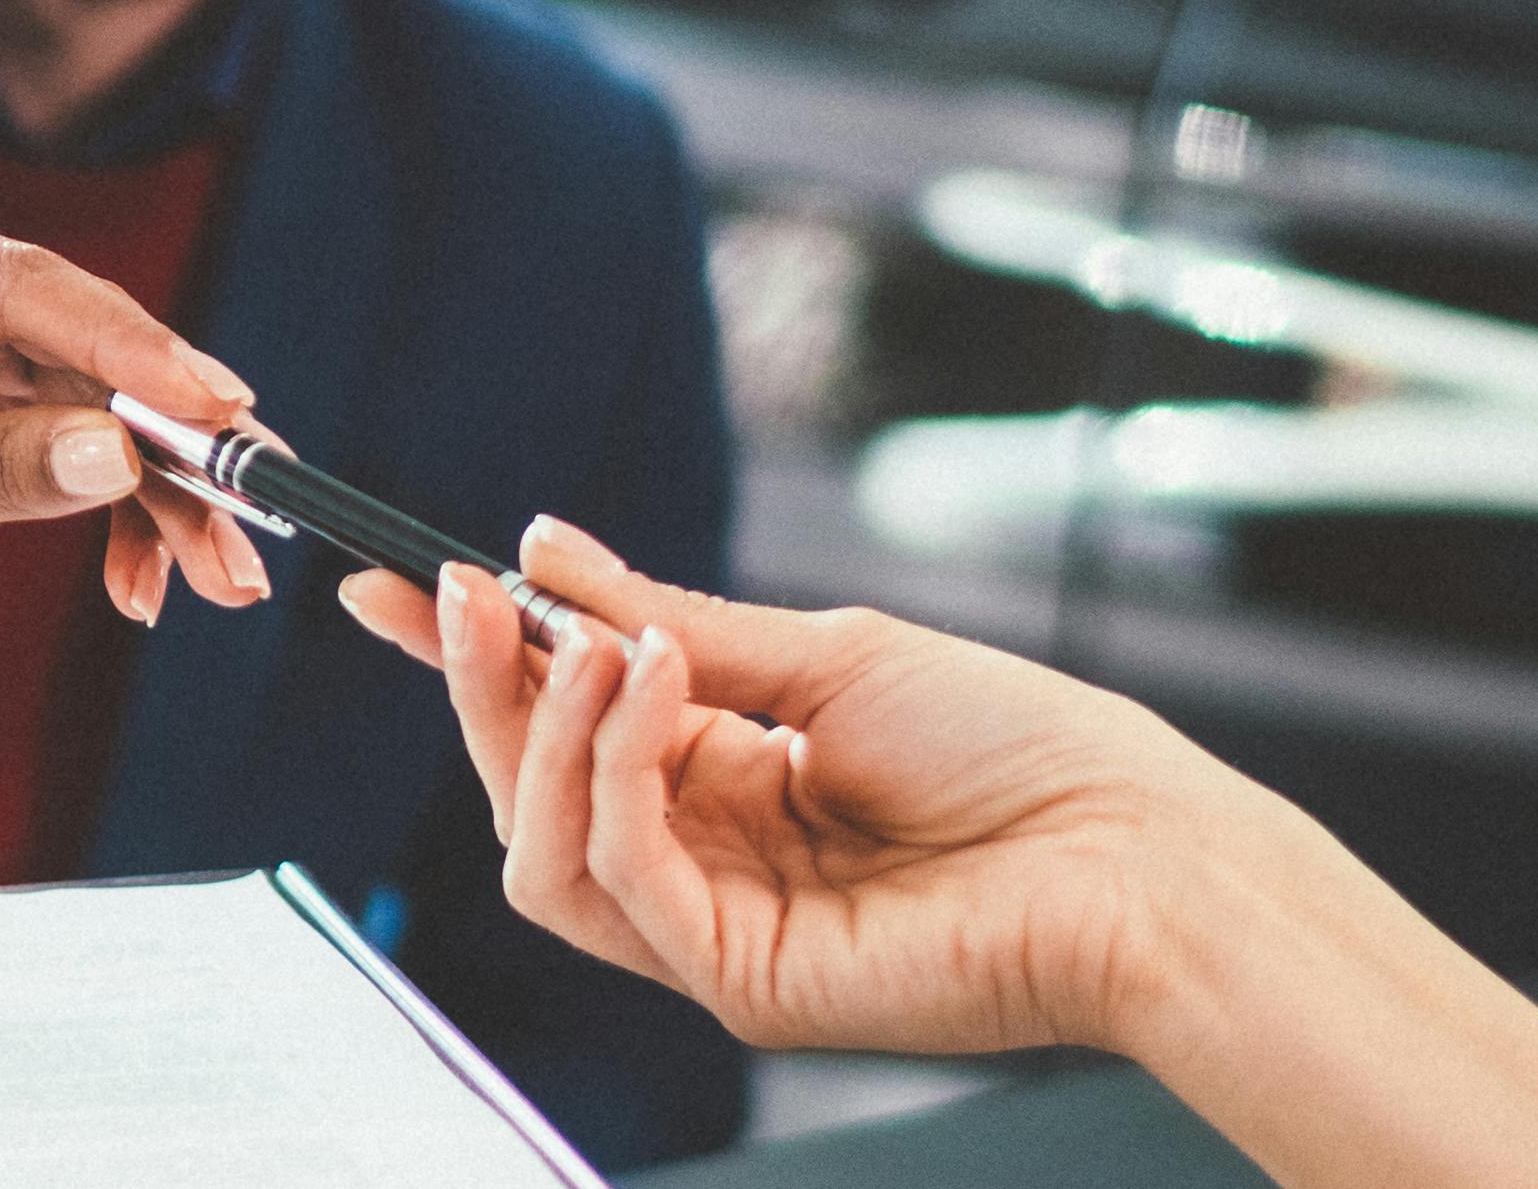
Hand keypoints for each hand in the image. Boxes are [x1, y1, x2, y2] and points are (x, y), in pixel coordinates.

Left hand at [0, 196, 275, 666]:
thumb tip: (119, 454)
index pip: (28, 287)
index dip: (135, 346)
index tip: (220, 406)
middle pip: (89, 346)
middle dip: (175, 439)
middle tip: (255, 508)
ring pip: (107, 405)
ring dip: (170, 495)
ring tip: (226, 582)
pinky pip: (88, 448)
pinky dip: (128, 516)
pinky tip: (147, 589)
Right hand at [333, 519, 1291, 1059]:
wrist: (1139, 851)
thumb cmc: (1022, 751)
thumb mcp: (826, 655)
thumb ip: (670, 623)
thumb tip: (545, 555)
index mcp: (729, 779)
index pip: (562, 728)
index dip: (473, 664)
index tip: (398, 585)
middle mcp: (708, 863)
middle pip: (529, 793)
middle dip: (481, 691)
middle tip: (462, 595)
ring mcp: (717, 934)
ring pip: (543, 853)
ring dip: (541, 733)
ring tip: (587, 644)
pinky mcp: (741, 981)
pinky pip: (619, 882)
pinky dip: (611, 773)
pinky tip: (649, 689)